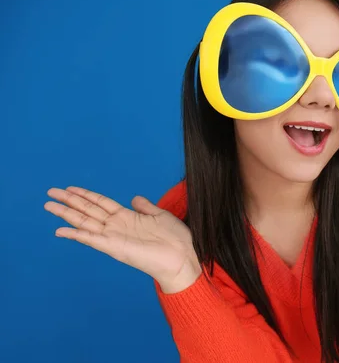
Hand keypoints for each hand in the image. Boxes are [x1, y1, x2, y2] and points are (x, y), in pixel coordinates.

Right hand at [45, 186, 200, 292]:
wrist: (182, 257)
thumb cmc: (175, 239)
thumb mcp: (160, 215)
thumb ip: (145, 207)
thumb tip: (135, 198)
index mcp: (127, 217)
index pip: (101, 202)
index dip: (85, 194)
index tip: (70, 187)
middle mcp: (116, 226)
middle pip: (87, 210)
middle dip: (69, 200)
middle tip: (50, 192)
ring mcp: (113, 237)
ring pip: (84, 221)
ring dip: (66, 213)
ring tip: (48, 205)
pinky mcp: (114, 248)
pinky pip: (91, 239)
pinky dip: (76, 235)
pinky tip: (60, 231)